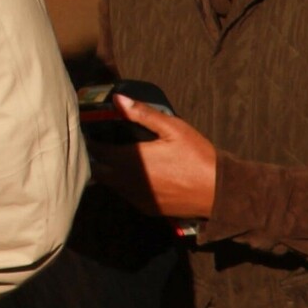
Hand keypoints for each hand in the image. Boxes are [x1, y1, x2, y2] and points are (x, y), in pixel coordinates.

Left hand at [88, 94, 218, 221]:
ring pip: (109, 184)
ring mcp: (135, 197)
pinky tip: (132, 173)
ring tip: (112, 155)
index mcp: (130, 160)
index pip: (95, 150)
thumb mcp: (173, 128)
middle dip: (94, 157)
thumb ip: (142, 113)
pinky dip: (122, 184)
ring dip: (106, 171)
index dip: (89, 139)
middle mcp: (127, 181)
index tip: (88, 129)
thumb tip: (116, 99)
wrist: (219, 193)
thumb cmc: (197, 157)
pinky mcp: (146, 208)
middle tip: (99, 142)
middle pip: (96, 170)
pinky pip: (124, 194)